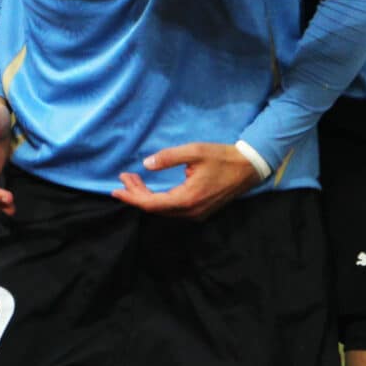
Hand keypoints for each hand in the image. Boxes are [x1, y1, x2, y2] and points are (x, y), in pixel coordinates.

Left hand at [112, 143, 260, 219]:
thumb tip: (147, 164)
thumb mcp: (195, 151)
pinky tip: (152, 188)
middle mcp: (190, 212)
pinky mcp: (200, 211)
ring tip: (134, 180)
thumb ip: (169, 157)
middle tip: (125, 177)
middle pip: (155, 208)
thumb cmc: (223, 157)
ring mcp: (196, 213)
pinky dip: (159, 199)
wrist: (249, 168)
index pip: (152, 204)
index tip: (116, 190)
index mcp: (188, 199)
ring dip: (147, 196)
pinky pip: (173, 209)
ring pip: (164, 209)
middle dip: (137, 194)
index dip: (132, 197)